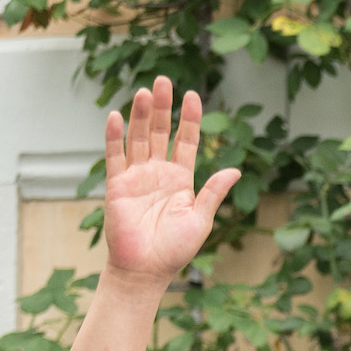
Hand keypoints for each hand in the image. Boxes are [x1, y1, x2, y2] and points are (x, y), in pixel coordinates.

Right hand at [51, 79, 242, 350]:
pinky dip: (116, 137)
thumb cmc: (175, 250)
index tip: (194, 95)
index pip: (186, 142)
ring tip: (145, 92)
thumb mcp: (201, 219)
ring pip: (139, 139)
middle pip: (161, 133)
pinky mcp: (117, 185)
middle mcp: (158, 173)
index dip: (190, 120)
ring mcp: (136, 177)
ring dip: (142, 115)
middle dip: (163, 108)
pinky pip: (115, 156)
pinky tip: (119, 117)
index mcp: (181, 180)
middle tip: (164, 80)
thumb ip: (214, 192)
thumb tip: (235, 170)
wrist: (146, 270)